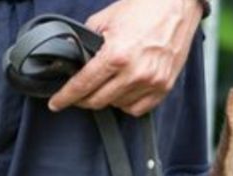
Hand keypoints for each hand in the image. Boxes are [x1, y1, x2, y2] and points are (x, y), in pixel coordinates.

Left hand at [47, 0, 202, 116]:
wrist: (176, 3)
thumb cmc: (143, 8)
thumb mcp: (106, 19)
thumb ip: (86, 41)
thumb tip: (72, 55)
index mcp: (116, 55)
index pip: (82, 85)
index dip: (65, 97)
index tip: (56, 104)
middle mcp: (134, 73)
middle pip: (97, 101)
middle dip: (83, 99)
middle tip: (79, 93)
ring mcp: (151, 82)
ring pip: (116, 105)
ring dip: (106, 98)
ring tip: (106, 84)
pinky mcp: (164, 86)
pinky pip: (138, 109)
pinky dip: (126, 103)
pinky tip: (123, 91)